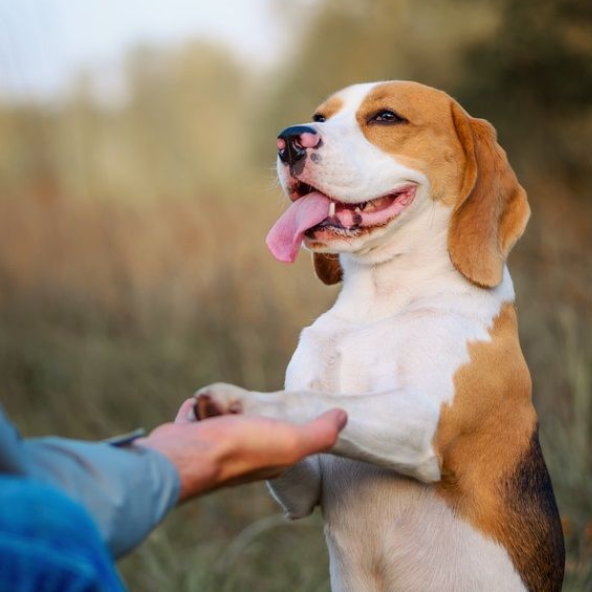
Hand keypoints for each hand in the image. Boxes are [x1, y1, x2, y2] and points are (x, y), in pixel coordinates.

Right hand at [136, 399, 346, 501]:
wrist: (186, 455)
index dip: (290, 426)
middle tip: (250, 404)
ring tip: (224, 403)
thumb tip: (344, 416)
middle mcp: (241, 456)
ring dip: (222, 408)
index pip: (285, 440)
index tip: (290, 411)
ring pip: (222, 421)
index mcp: (269, 459)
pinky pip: (195, 417)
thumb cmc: (241, 448)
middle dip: (250, 414)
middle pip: (250, 428)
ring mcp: (212, 447)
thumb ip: (319, 433)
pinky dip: (198, 409)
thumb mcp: (291, 441)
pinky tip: (199, 404)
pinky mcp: (188, 436)